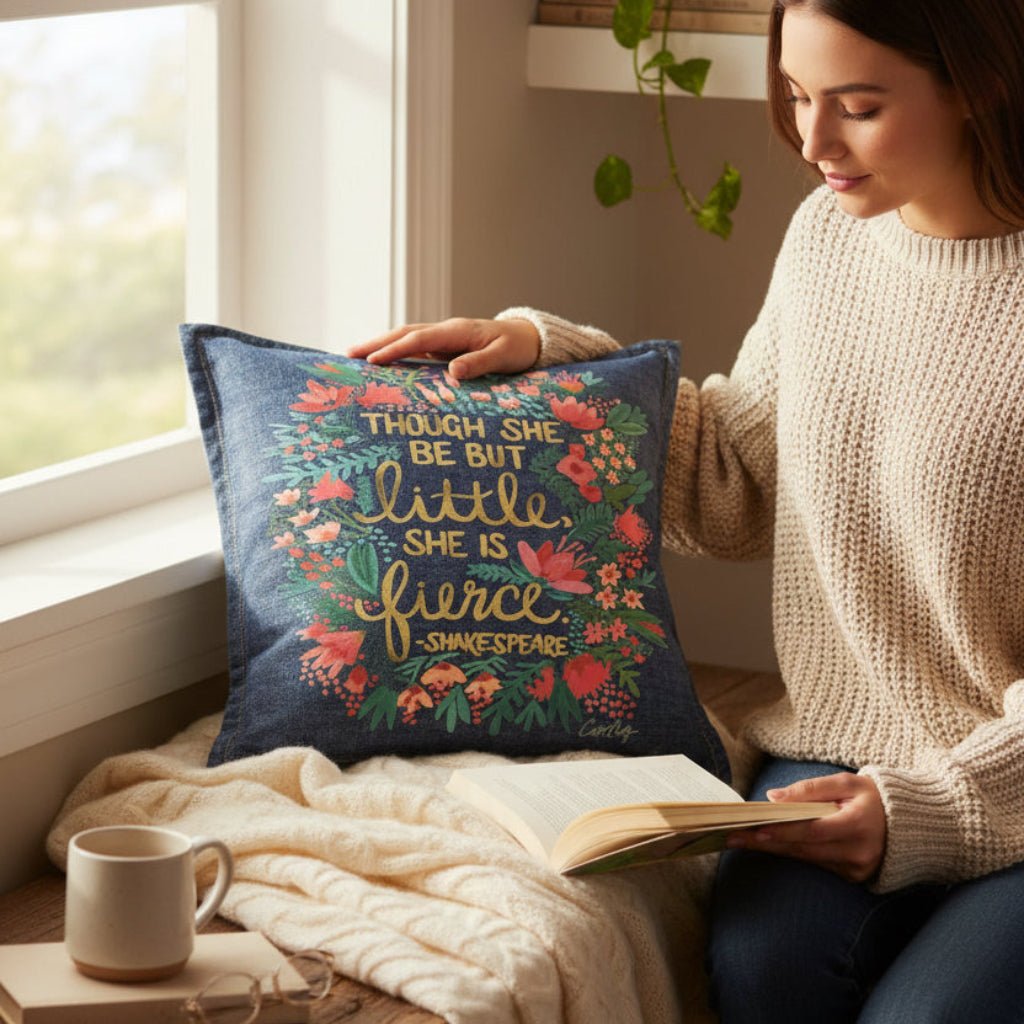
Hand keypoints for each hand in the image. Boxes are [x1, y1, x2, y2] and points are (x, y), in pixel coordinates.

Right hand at [346, 317, 540, 380]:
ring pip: (406, 338)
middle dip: (376, 343)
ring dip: (381, 345)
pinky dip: (394, 352)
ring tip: (355, 356)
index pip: (419, 340)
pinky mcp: (444, 346)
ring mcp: (443, 338)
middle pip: (404, 333)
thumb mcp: (503, 357)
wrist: (527, 338)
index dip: (395, 349)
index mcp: (457, 331)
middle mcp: (445, 331)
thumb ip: (479, 363)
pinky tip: (381, 363)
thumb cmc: (517, 348)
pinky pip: (414, 348)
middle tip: (348, 355)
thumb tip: (453, 371)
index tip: (373, 361)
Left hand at [725, 772, 886, 883]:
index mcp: (857, 825)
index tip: (754, 828)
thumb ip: (810, 790)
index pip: (811, 830)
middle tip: (732, 837)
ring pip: (806, 859)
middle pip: (802, 849)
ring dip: (773, 849)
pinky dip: (793, 853)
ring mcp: (856, 869)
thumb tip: (773, 798)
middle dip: (765, 842)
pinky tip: (769, 846)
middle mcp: (858, 852)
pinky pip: (816, 864)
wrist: (911, 824)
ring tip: (741, 841)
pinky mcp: (853, 877)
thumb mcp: (846, 782)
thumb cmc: (874, 796)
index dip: (782, 830)